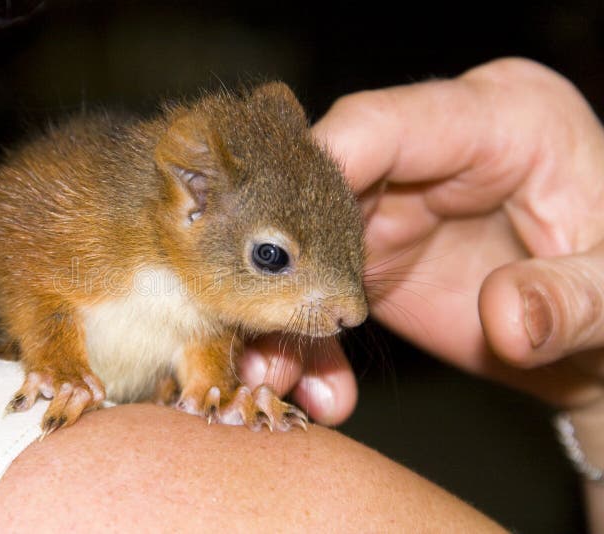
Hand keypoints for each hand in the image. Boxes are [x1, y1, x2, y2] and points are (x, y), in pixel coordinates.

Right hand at [243, 57, 603, 424]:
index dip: (319, 173)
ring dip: (282, 314)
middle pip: (322, 185)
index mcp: (498, 120)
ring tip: (276, 375)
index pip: (381, 123)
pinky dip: (312, 346)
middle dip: (285, 259)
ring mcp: (395, 206)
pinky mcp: (374, 258)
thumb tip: (507, 318)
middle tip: (261, 326)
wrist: (599, 336)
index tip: (279, 238)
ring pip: (305, 246)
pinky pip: (320, 294)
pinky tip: (322, 392)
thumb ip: (569, 300)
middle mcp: (430, 155)